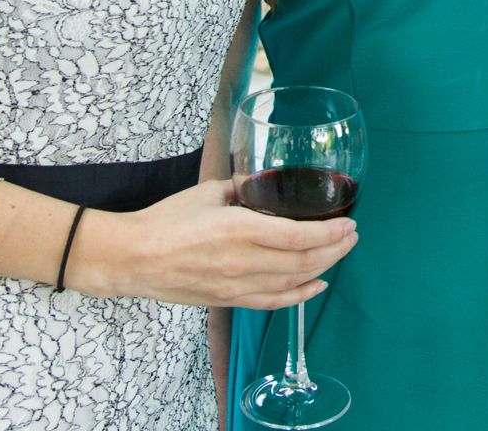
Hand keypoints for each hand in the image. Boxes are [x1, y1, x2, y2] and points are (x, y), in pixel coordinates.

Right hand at [68, 178, 357, 307]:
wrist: (135, 258)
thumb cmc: (167, 221)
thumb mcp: (209, 192)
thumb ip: (242, 190)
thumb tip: (264, 185)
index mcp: (239, 228)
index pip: (298, 236)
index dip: (330, 233)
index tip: (349, 223)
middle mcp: (243, 261)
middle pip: (303, 261)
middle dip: (335, 249)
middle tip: (353, 236)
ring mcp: (238, 285)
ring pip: (293, 282)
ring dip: (323, 268)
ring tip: (341, 254)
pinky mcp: (230, 300)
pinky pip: (273, 302)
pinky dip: (300, 295)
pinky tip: (316, 285)